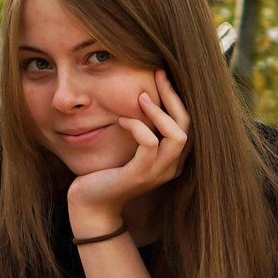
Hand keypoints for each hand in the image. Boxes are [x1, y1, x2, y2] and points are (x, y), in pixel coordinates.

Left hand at [66, 70, 189, 237]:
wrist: (90, 203)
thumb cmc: (108, 172)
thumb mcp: (129, 147)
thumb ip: (142, 129)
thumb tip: (141, 95)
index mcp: (172, 159)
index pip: (187, 123)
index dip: (177, 97)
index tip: (162, 75)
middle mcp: (171, 167)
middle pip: (187, 125)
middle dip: (173, 96)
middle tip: (158, 74)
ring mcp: (157, 173)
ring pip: (176, 135)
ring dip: (158, 112)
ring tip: (141, 97)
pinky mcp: (139, 175)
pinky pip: (149, 144)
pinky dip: (137, 126)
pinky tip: (121, 120)